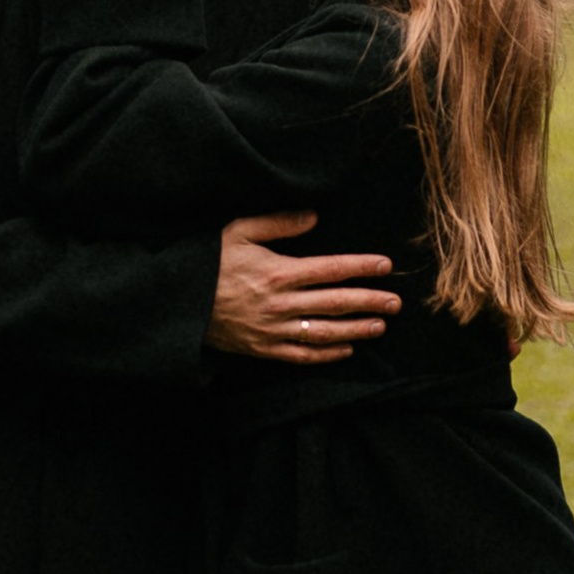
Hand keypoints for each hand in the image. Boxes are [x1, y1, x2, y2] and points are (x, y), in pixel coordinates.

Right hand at [209, 211, 397, 365]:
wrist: (177, 303)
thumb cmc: (208, 262)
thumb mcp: (237, 231)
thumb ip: (277, 223)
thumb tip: (313, 216)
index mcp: (277, 272)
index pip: (330, 269)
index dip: (361, 267)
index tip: (385, 266)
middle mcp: (279, 304)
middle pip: (335, 303)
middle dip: (369, 301)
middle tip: (396, 302)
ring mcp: (272, 330)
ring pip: (324, 333)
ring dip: (355, 330)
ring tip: (380, 326)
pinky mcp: (262, 349)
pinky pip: (301, 356)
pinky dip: (326, 355)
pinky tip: (346, 349)